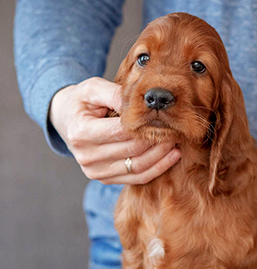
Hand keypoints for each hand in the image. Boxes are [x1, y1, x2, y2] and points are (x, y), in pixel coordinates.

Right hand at [49, 77, 180, 183]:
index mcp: (81, 133)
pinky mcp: (105, 180)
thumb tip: (141, 101)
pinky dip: (157, 168)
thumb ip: (114, 93)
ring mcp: (95, 172)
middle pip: (133, 150)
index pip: (121, 131)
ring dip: (161, 156)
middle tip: (176, 128)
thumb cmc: (82, 102)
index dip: (145, 124)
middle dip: (158, 139)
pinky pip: (137, 178)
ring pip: (138, 167)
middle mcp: (86, 157)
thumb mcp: (92, 89)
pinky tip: (172, 156)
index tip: (165, 116)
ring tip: (177, 141)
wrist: (67, 121)